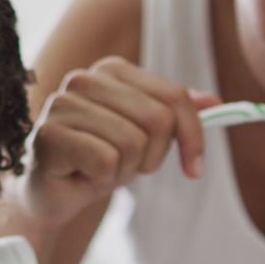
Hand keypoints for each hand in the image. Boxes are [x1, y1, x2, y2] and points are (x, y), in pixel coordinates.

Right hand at [20, 56, 219, 228]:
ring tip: (100, 170)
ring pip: (133, 143)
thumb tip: (216, 102)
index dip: (193, 136)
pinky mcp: (49, 135)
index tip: (194, 168)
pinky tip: (82, 177)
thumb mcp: (145, 136)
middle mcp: (84, 78)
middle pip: (158, 119)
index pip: (173, 96)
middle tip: (129, 168)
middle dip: (153, 156)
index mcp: (112, 69)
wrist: (53, 194)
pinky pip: (105, 162)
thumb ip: (175, 113)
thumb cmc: (98, 160)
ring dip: (124, 171)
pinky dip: (101, 180)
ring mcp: (62, 104)